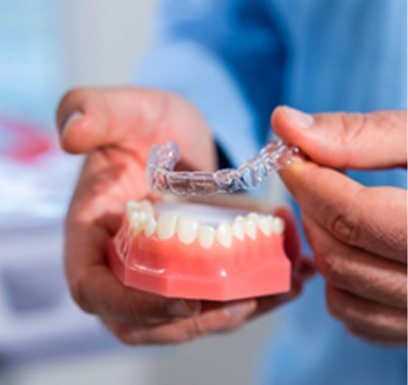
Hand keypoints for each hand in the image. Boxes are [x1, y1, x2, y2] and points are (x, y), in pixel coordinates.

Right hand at [56, 88, 310, 344]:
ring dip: (229, 314)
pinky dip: (250, 297)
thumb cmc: (143, 123)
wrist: (175, 135)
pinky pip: (212, 298)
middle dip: (193, 321)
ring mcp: (156, 271)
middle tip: (244, 301)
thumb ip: (90, 111)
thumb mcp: (122, 109)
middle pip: (143, 320)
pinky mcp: (188, 269)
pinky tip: (290, 281)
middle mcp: (120, 263)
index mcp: (91, 234)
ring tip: (277, 291)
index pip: (93, 289)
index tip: (184, 301)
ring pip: (183, 317)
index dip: (133, 306)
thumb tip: (72, 134)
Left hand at [272, 107, 406, 344]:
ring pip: (340, 289)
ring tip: (335, 207)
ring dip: (321, 242)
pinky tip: (353, 244)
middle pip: (339, 255)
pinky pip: (354, 315)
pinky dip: (338, 279)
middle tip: (316, 177)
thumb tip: (284, 123)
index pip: (354, 217)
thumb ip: (363, 134)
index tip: (289, 158)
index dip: (308, 182)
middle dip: (313, 209)